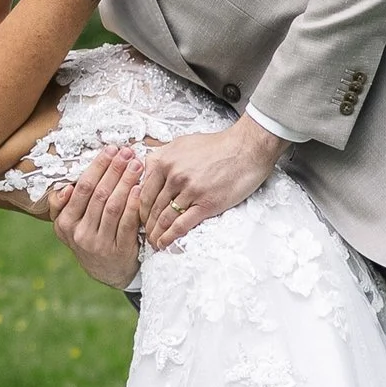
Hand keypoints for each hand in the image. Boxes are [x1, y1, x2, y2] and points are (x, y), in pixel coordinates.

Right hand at [48, 143, 156, 286]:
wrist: (108, 272)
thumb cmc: (91, 237)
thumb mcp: (70, 225)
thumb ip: (64, 204)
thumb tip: (66, 187)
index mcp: (64, 223)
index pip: (81, 188)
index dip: (97, 167)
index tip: (110, 149)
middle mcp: (79, 234)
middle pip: (98, 194)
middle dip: (114, 169)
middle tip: (127, 152)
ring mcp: (98, 244)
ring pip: (113, 206)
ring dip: (126, 182)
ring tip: (137, 165)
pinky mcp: (118, 251)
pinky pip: (127, 223)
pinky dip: (133, 204)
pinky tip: (139, 189)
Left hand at [142, 116, 287, 246]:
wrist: (246, 149)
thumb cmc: (218, 146)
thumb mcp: (183, 143)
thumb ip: (163, 155)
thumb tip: (148, 166)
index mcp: (166, 161)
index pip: (144, 191)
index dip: (138, 207)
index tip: (139, 216)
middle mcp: (174, 176)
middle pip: (152, 207)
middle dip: (145, 224)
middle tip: (143, 233)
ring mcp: (190, 191)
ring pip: (164, 217)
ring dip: (155, 233)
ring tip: (152, 242)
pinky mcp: (206, 204)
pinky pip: (181, 224)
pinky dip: (169, 236)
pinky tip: (163, 243)